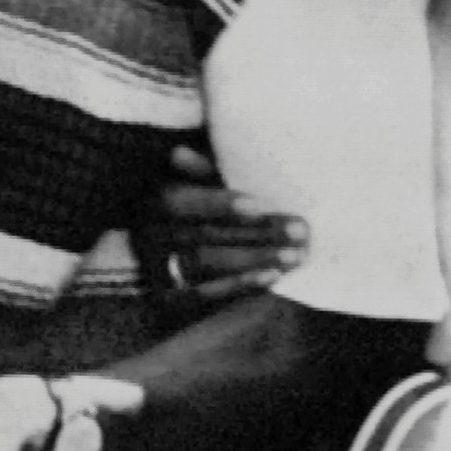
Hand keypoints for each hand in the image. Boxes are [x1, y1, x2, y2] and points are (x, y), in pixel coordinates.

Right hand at [151, 145, 304, 303]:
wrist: (166, 247)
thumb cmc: (192, 197)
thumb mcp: (189, 176)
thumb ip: (196, 167)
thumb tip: (182, 154)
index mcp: (153, 198)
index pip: (182, 202)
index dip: (219, 204)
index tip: (260, 205)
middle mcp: (150, 234)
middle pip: (204, 236)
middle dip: (256, 234)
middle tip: (300, 230)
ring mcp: (160, 268)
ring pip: (207, 265)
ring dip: (255, 260)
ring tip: (296, 255)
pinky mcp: (172, 296)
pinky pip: (205, 294)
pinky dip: (240, 286)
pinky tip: (273, 276)